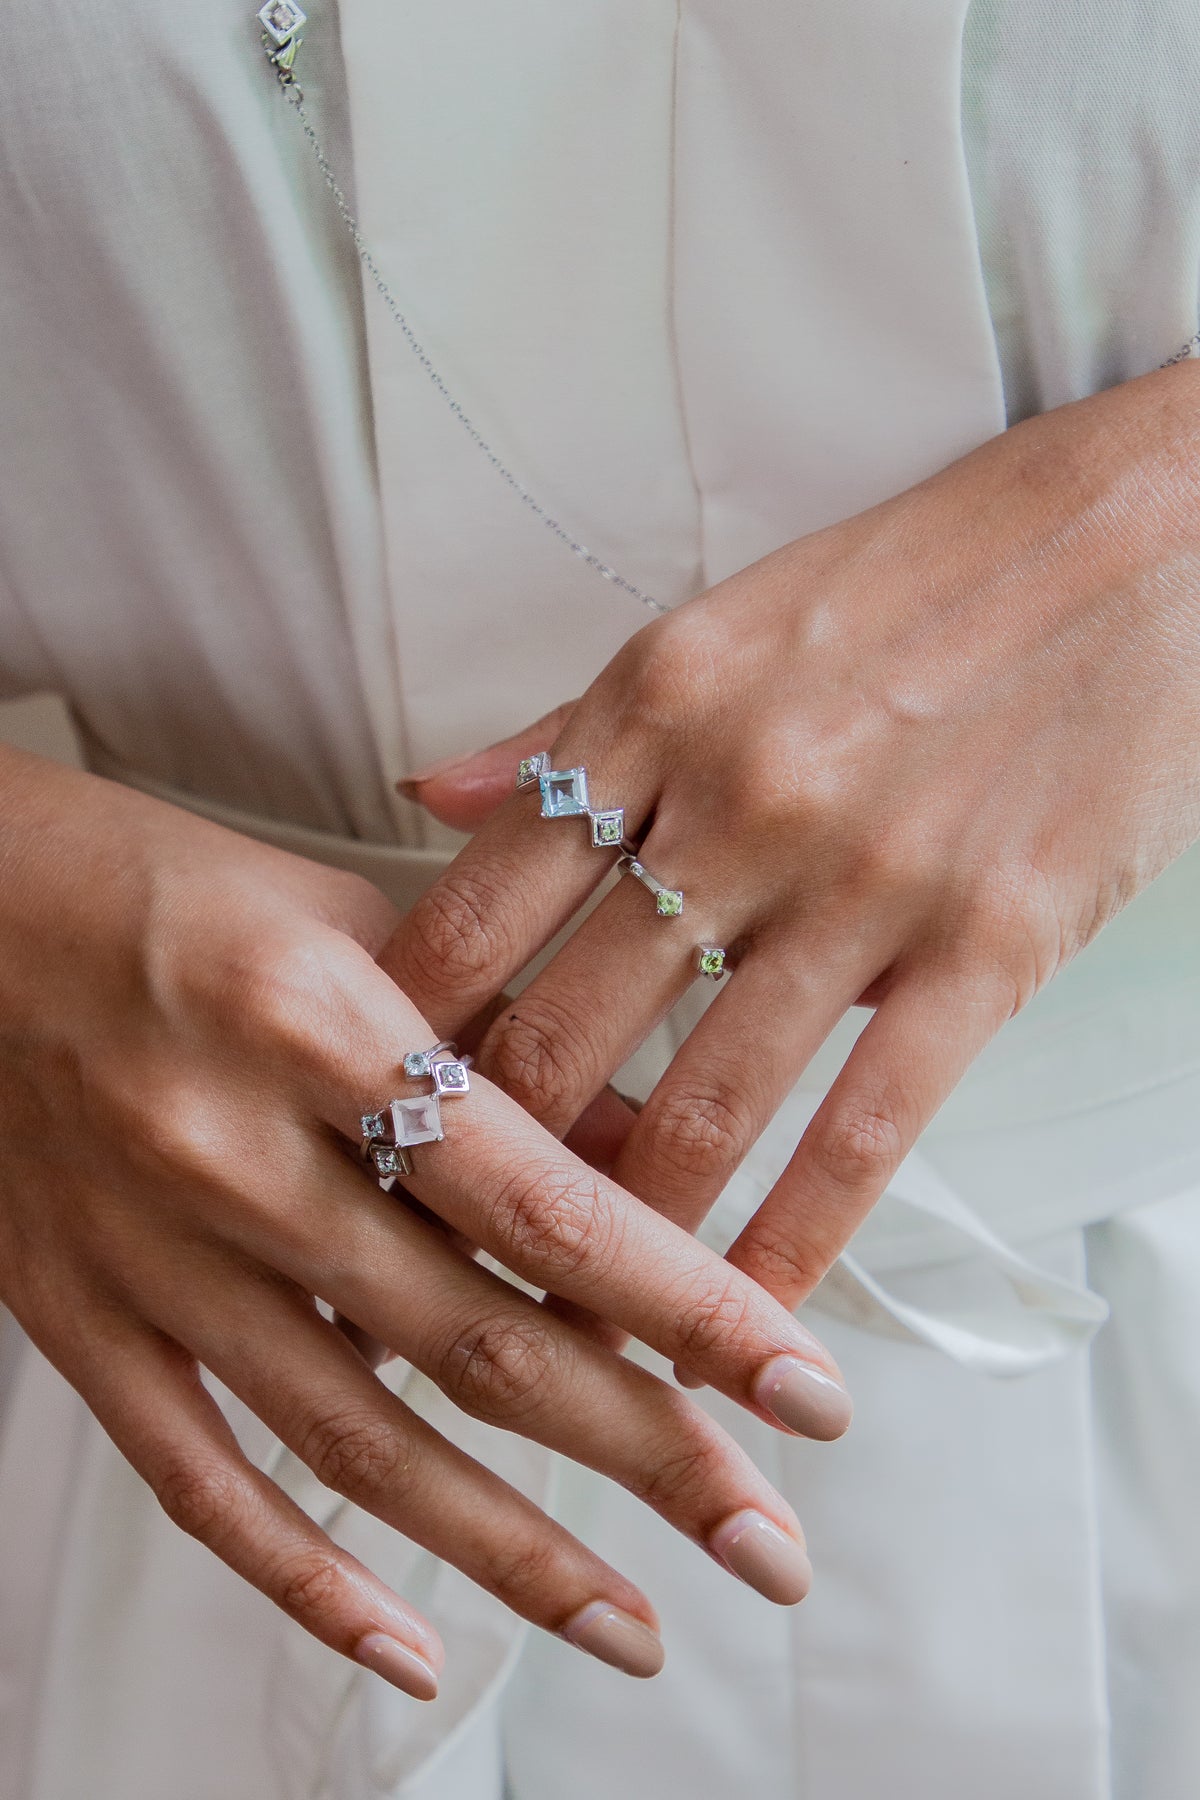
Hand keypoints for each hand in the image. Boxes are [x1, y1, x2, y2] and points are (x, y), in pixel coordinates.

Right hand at [0, 750, 849, 1695]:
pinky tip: (415, 1649)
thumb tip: (646, 1167)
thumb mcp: (354, 919)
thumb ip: (497, 1041)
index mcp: (317, 1021)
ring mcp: (147, 1255)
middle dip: (646, 1456)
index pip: (542, 1201)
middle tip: (771, 1548)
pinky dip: (307, 1583)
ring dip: (511, 1551)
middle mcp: (231, 1151)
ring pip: (355, 1441)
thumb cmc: (171, 890)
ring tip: (637, 1628)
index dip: (689, 1308)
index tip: (808, 1390)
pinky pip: (197, 1481)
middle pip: (473, 1342)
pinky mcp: (79, 1320)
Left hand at [383, 360, 1199, 1318]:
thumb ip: (568, 733)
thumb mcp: (717, 627)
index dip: (402, 1040)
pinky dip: (798, 1235)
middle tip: (452, 1250)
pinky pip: (870, 1121)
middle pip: (565, 1031)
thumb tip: (428, 798)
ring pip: (705, 1102)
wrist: (1148, 541)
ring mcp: (865, 877)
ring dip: (627, 1233)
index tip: (369, 1121)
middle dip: (492, 1166)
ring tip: (577, 1314)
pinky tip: (749, 1310)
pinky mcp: (991, 940)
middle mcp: (736, 798)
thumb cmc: (923, 579)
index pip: (475, 911)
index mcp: (652, 710)